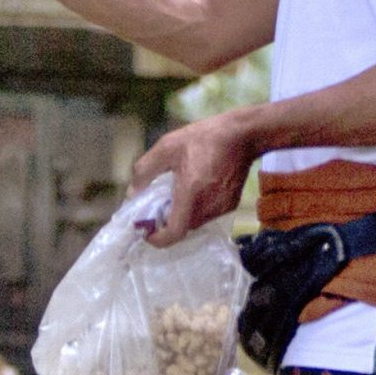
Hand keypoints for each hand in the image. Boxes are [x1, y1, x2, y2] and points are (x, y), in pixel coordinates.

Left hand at [130, 109, 258, 242]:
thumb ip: (145, 171)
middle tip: (158, 206)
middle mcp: (207, 208)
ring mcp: (221, 209)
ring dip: (182, 215)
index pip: (174, 233)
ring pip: (194, 223)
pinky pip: (207, 216)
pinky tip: (194, 191)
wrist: (243, 135)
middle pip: (182, 229)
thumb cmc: (204, 139)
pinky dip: (196, 210)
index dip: (157, 239)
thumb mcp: (167, 147)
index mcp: (190, 195)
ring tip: (176, 195)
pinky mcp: (230, 207)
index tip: (147, 232)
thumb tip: (132, 193)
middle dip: (167, 222)